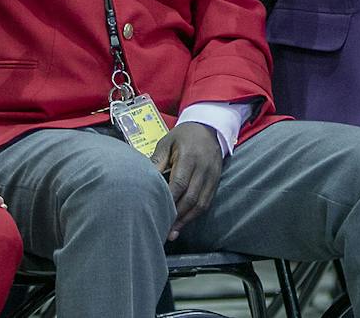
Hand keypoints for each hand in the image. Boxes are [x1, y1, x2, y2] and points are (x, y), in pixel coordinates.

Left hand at [150, 123, 222, 240]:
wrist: (209, 127)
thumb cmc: (183, 136)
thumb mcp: (167, 142)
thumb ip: (157, 162)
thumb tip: (143, 180)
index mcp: (188, 156)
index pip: (179, 183)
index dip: (169, 200)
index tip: (157, 212)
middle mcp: (202, 168)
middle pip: (190, 197)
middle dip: (176, 216)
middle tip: (163, 229)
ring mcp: (212, 176)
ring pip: (200, 203)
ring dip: (186, 220)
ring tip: (172, 232)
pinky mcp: (216, 181)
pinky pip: (207, 202)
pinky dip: (195, 215)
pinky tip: (184, 223)